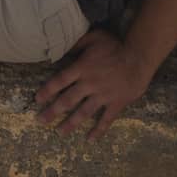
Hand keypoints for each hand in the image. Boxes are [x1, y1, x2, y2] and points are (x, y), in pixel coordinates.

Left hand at [31, 27, 151, 140]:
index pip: (59, 81)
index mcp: (82, 68)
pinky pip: (105, 120)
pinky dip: (98, 131)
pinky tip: (89, 139)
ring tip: (59, 132)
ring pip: (83, 113)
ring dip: (70, 124)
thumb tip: (62, 49)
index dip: (47, 91)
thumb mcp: (94, 37)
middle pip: (67, 100)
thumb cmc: (115, 46)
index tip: (37, 100)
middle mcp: (89, 84)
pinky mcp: (115, 104)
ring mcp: (102, 96)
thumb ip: (77, 44)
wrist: (138, 58)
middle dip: (53, 111)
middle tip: (40, 121)